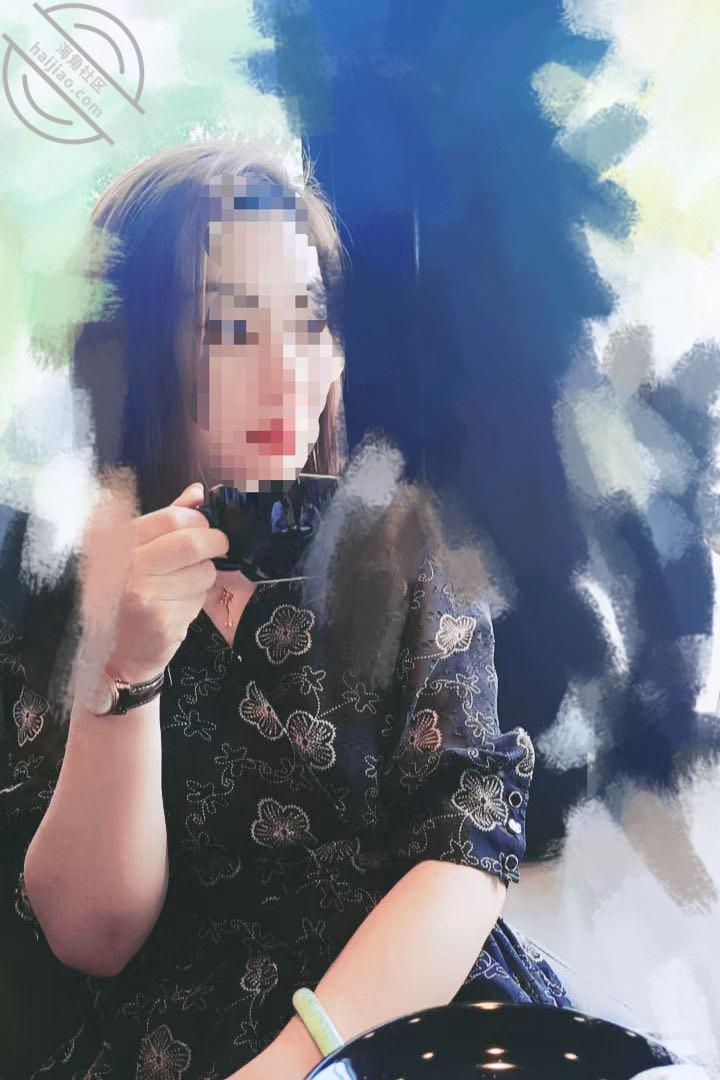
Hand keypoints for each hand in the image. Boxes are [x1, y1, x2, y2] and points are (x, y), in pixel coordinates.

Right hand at [78, 478, 228, 685]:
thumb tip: (197, 493)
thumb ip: (167, 520)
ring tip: (183, 587)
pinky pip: (199, 601)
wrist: (116, 651)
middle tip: (218, 547)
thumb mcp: (140, 551)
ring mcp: (142, 594)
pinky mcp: (161, 621)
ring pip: (202, 573)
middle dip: (215, 543)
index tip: (206, 529)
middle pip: (192, 543)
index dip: (199, 521)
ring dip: (204, 577)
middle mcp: (126, 566)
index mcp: (119, 542)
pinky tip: (176, 608)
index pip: (172, 516)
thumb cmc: (129, 595)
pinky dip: (197, 602)